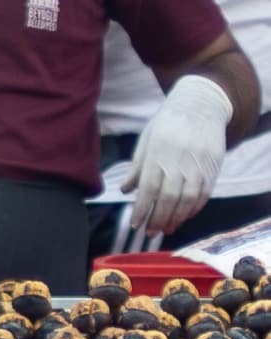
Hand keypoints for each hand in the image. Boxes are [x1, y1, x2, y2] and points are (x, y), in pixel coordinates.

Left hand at [124, 74, 232, 232]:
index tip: (135, 224)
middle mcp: (179, 160)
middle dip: (158, 219)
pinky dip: (193, 209)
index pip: (148, 188)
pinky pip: (204, 194)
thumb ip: (137, 166)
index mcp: (158, 152)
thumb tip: (125, 190)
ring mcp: (198, 164)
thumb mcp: (147, 138)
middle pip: (168, 198)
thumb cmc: (168, 122)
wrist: (201, 105)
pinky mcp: (213, 167)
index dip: (142, 209)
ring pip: (188, 200)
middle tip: (150, 233)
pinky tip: (183, 216)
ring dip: (176, 218)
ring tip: (166, 229)